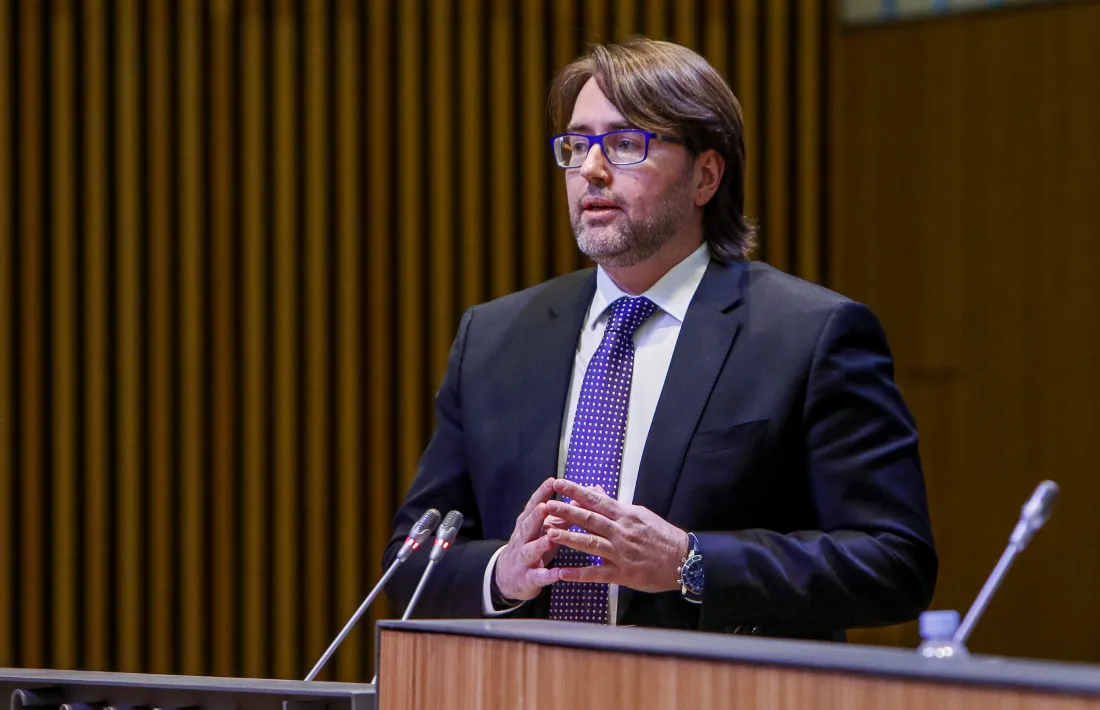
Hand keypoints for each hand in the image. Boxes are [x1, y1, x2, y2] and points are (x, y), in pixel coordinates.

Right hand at [493, 478, 562, 600]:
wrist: (508, 577)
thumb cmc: (532, 547)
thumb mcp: (543, 530)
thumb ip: (560, 516)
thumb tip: (580, 499)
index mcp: (526, 524)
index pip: (533, 506)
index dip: (541, 494)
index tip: (552, 481)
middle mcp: (522, 539)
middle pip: (528, 526)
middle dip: (536, 517)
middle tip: (545, 507)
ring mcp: (522, 559)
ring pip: (530, 550)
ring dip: (539, 544)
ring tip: (549, 538)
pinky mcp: (527, 578)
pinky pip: (537, 576)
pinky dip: (546, 575)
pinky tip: (557, 574)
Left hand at [546, 478, 689, 593]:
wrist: (683, 559)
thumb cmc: (661, 535)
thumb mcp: (640, 513)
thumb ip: (615, 505)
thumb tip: (595, 490)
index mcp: (626, 515)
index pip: (596, 499)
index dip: (576, 491)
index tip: (558, 484)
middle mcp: (622, 532)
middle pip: (590, 519)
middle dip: (567, 512)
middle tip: (547, 506)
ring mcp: (621, 553)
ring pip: (591, 544)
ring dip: (570, 538)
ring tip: (550, 533)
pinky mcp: (623, 573)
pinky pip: (597, 574)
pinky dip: (579, 574)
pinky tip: (562, 574)